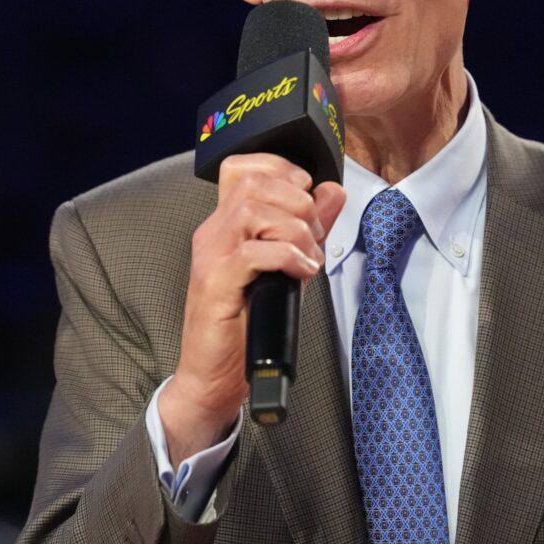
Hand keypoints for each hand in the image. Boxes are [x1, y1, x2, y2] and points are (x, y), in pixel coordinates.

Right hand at [164, 155, 345, 459]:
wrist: (214, 376)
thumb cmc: (246, 324)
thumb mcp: (288, 266)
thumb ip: (308, 227)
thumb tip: (332, 192)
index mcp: (227, 223)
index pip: (245, 167)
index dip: (284, 171)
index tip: (309, 199)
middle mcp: (214, 232)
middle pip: (254, 182)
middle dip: (298, 203)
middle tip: (312, 236)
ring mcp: (211, 255)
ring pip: (254, 211)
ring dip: (295, 231)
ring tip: (306, 258)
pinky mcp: (215, 282)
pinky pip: (254, 252)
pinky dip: (286, 257)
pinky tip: (298, 273)